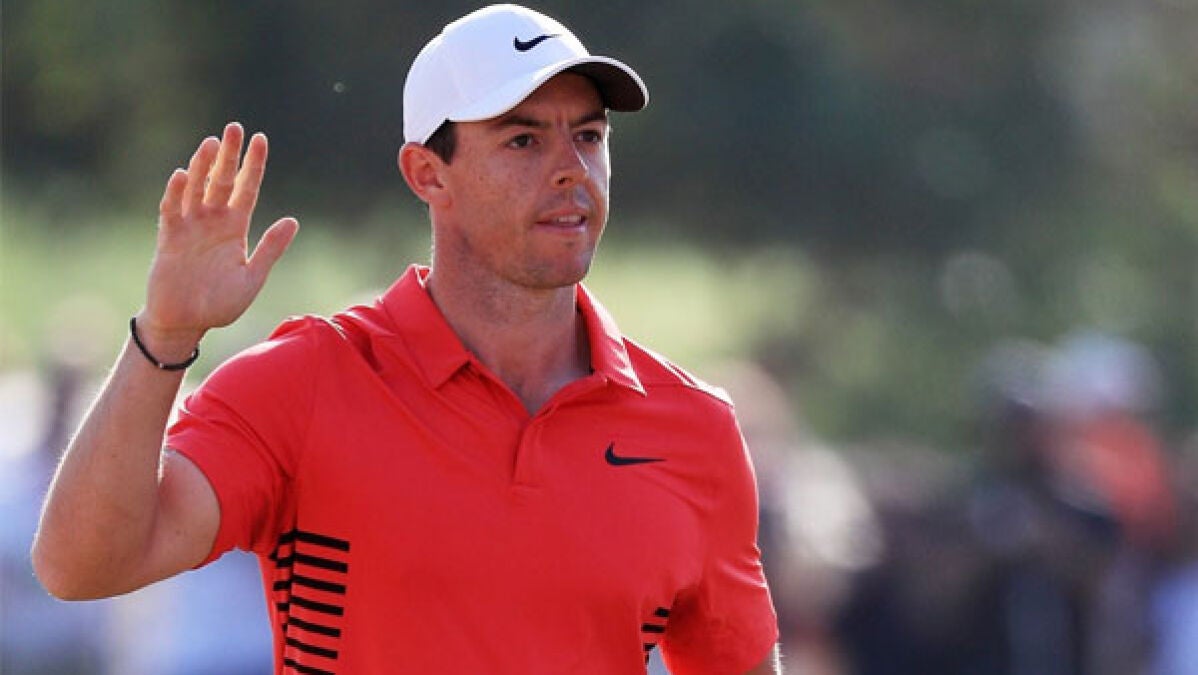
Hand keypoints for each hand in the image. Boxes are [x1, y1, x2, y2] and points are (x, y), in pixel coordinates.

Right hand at [140, 122, 298, 356]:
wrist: (186, 323)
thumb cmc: (220, 304)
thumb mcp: (252, 277)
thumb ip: (270, 249)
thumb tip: (292, 221)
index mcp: (235, 228)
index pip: (247, 188)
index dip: (253, 165)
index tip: (261, 139)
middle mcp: (213, 222)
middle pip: (222, 180)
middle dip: (228, 155)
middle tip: (234, 127)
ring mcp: (190, 227)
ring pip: (197, 189)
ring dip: (203, 166)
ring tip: (211, 143)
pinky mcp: (169, 238)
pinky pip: (172, 211)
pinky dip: (176, 193)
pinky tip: (183, 174)